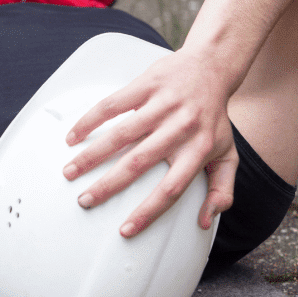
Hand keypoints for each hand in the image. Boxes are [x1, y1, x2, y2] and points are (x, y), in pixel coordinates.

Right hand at [61, 49, 238, 236]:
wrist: (211, 67)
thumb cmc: (213, 117)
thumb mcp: (227, 154)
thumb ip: (221, 190)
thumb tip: (205, 221)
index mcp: (198, 150)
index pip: (171, 188)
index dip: (148, 211)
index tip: (126, 229)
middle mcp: (180, 128)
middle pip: (138, 163)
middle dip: (107, 185)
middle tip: (85, 201)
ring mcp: (162, 105)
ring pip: (120, 134)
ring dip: (91, 155)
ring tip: (70, 172)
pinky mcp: (145, 86)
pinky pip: (112, 105)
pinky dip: (89, 121)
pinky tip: (73, 137)